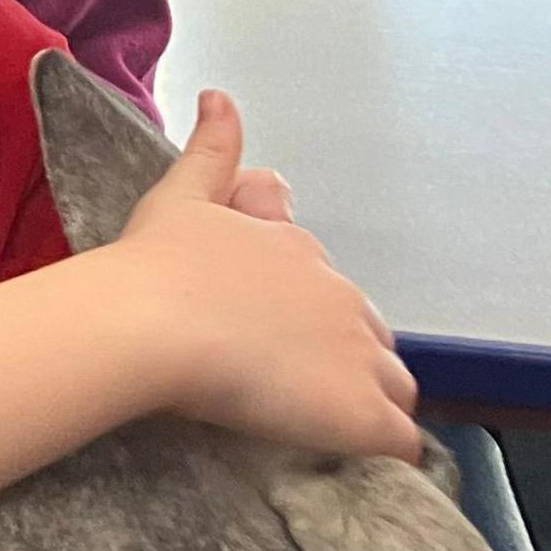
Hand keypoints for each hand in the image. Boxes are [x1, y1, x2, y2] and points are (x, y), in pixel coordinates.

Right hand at [113, 89, 420, 461]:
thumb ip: (210, 149)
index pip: (331, 292)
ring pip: (394, 389)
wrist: (150, 321)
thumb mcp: (180, 194)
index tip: (267, 338)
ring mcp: (358, 356)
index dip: (306, 319)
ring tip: (317, 426)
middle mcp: (341, 295)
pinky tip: (345, 455)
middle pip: (371, 339)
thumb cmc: (156, 262)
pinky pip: (400, 443)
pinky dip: (382, 451)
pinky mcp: (363, 413)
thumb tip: (219, 95)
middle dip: (344, 361)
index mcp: (299, 249)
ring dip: (368, 404)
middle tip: (286, 386)